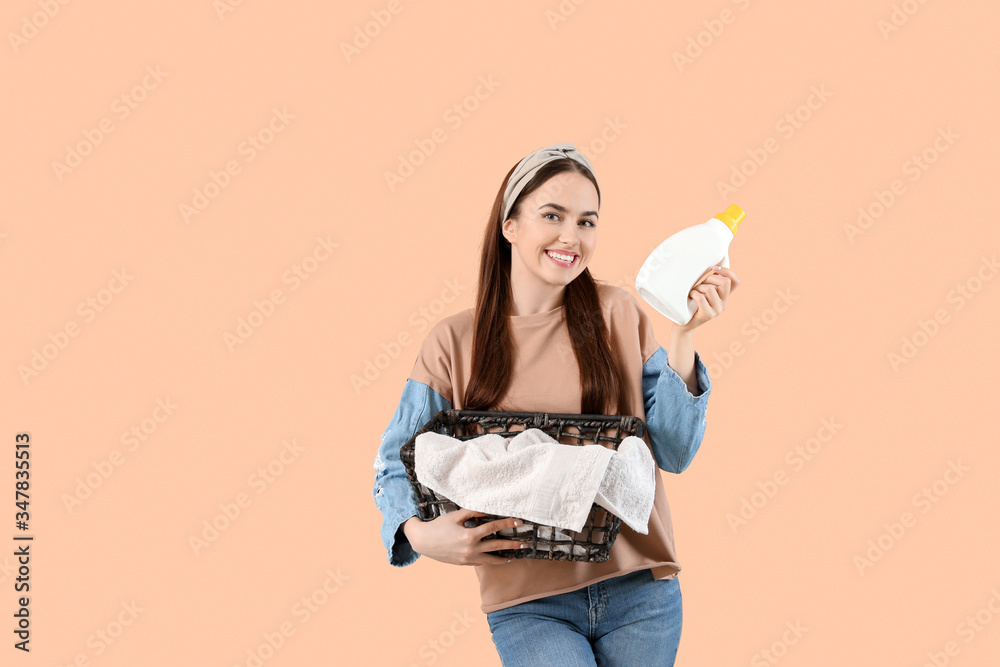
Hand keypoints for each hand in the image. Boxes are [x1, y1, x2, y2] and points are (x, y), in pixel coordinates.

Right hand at [403, 509, 525, 565]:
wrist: (423, 542)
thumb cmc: (438, 526)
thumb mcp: (455, 516)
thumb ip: (472, 512)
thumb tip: (488, 509)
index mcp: (469, 536)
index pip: (493, 528)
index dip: (507, 523)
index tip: (518, 521)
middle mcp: (470, 549)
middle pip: (496, 546)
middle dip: (512, 544)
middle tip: (524, 544)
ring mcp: (468, 559)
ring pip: (491, 560)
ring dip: (504, 557)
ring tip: (515, 556)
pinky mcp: (464, 564)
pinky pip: (481, 563)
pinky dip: (491, 561)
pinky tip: (498, 559)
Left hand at [677, 265, 740, 332]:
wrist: (683, 324)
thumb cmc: (691, 303)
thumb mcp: (703, 289)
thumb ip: (711, 280)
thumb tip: (714, 264)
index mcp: (724, 296)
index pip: (736, 281)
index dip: (727, 271)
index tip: (714, 269)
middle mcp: (723, 303)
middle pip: (725, 282)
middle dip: (710, 278)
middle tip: (700, 284)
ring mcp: (717, 310)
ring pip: (710, 289)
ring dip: (699, 287)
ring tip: (694, 292)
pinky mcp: (708, 315)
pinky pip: (702, 298)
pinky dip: (694, 294)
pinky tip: (691, 297)